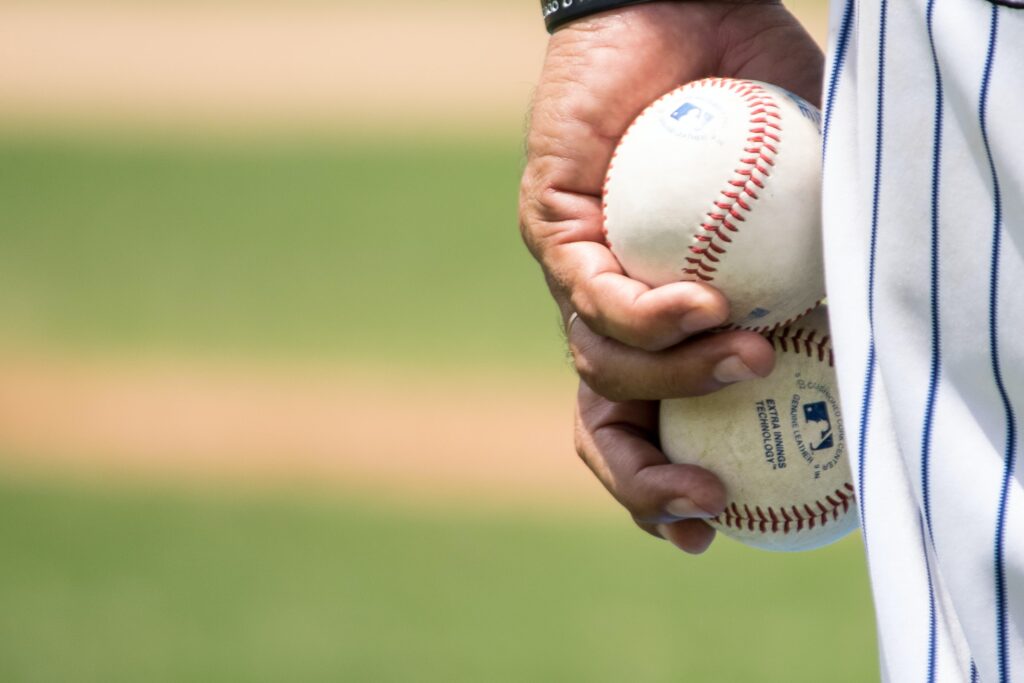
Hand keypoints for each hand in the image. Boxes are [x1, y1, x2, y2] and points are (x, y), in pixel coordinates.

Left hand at [520, 1, 823, 550]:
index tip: (714, 528)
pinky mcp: (551, 223)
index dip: (667, 488)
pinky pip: (589, 291)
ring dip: (678, 381)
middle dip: (643, 481)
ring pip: (600, 366)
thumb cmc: (758, 105)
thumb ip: (834, 265)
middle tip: (705, 503)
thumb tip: (880, 337)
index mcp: (661, 321)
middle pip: (602, 422)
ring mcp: (577, 270)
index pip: (648, 425)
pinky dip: (649, 313)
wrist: (689, 14)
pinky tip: (703, 300)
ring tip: (748, 354)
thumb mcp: (814, 199)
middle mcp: (611, 308)